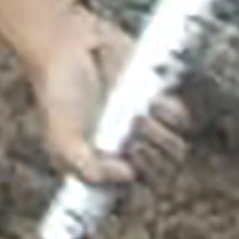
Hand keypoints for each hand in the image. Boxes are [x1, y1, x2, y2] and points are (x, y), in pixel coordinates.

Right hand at [28, 16, 190, 188]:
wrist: (69, 45)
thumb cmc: (58, 92)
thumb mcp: (61, 137)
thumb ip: (86, 168)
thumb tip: (128, 176)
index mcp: (103, 164)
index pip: (134, 193)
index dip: (136, 185)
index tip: (126, 168)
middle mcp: (127, 149)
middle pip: (160, 174)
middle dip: (148, 157)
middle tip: (127, 136)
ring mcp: (145, 126)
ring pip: (175, 149)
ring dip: (159, 135)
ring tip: (134, 116)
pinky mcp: (158, 101)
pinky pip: (180, 119)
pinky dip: (169, 113)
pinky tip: (149, 103)